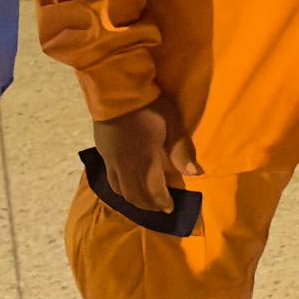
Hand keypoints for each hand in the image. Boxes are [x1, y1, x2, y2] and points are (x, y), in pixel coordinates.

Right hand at [88, 102, 176, 231]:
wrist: (116, 90)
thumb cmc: (149, 106)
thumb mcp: (173, 125)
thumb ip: (183, 151)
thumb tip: (196, 174)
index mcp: (145, 162)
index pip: (154, 192)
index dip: (162, 202)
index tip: (171, 208)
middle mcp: (125, 167)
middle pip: (134, 196)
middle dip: (148, 206)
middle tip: (159, 207)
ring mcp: (111, 160)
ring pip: (119, 190)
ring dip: (133, 199)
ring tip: (143, 199)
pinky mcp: (102, 152)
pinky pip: (110, 178)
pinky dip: (120, 188)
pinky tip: (126, 183)